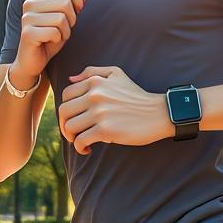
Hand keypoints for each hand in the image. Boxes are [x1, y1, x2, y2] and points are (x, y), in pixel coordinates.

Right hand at [12, 0, 88, 80]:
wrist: (34, 60)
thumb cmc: (51, 35)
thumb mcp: (67, 15)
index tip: (75, 6)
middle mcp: (30, 2)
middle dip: (73, 16)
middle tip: (65, 26)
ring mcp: (27, 17)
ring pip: (62, 16)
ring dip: (66, 30)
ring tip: (58, 35)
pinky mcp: (28, 33)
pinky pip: (55, 31)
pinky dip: (59, 39)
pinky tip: (51, 42)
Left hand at [59, 66, 175, 153]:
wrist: (158, 113)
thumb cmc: (137, 95)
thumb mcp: (116, 74)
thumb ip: (92, 72)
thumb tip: (70, 79)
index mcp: (95, 82)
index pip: (65, 94)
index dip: (66, 108)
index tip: (74, 118)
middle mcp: (94, 95)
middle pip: (63, 111)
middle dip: (64, 124)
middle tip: (73, 133)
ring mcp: (99, 113)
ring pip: (70, 127)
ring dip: (71, 137)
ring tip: (80, 141)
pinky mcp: (105, 130)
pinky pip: (81, 141)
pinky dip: (80, 148)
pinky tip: (87, 150)